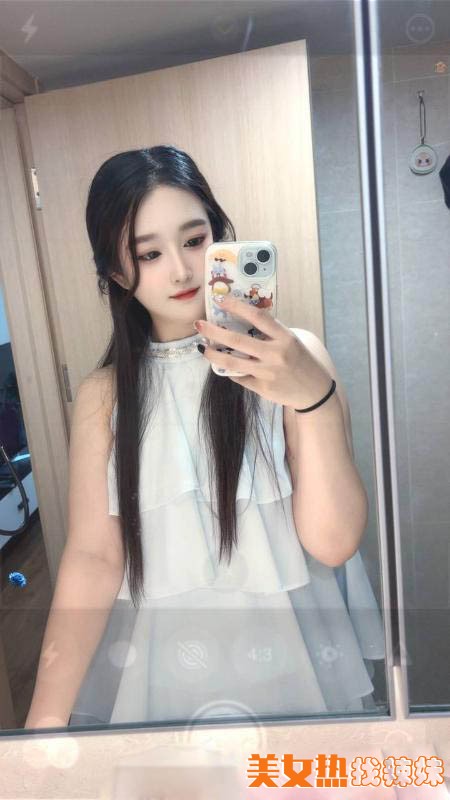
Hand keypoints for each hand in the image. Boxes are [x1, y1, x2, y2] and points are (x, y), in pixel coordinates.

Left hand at [193, 295, 331, 408]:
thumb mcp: (291, 340)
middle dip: (214, 331)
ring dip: (212, 354)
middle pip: (237, 341)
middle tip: (199, 324)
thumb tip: (240, 320)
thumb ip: (270, 332)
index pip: (257, 317)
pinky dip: (229, 370)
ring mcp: (267, 373)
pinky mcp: (262, 388)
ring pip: (232, 362)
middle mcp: (276, 354)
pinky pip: (239, 377)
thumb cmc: (301, 361)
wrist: (314, 391)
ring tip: (202, 347)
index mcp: (284, 337)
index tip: (220, 299)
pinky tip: (223, 365)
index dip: (236, 306)